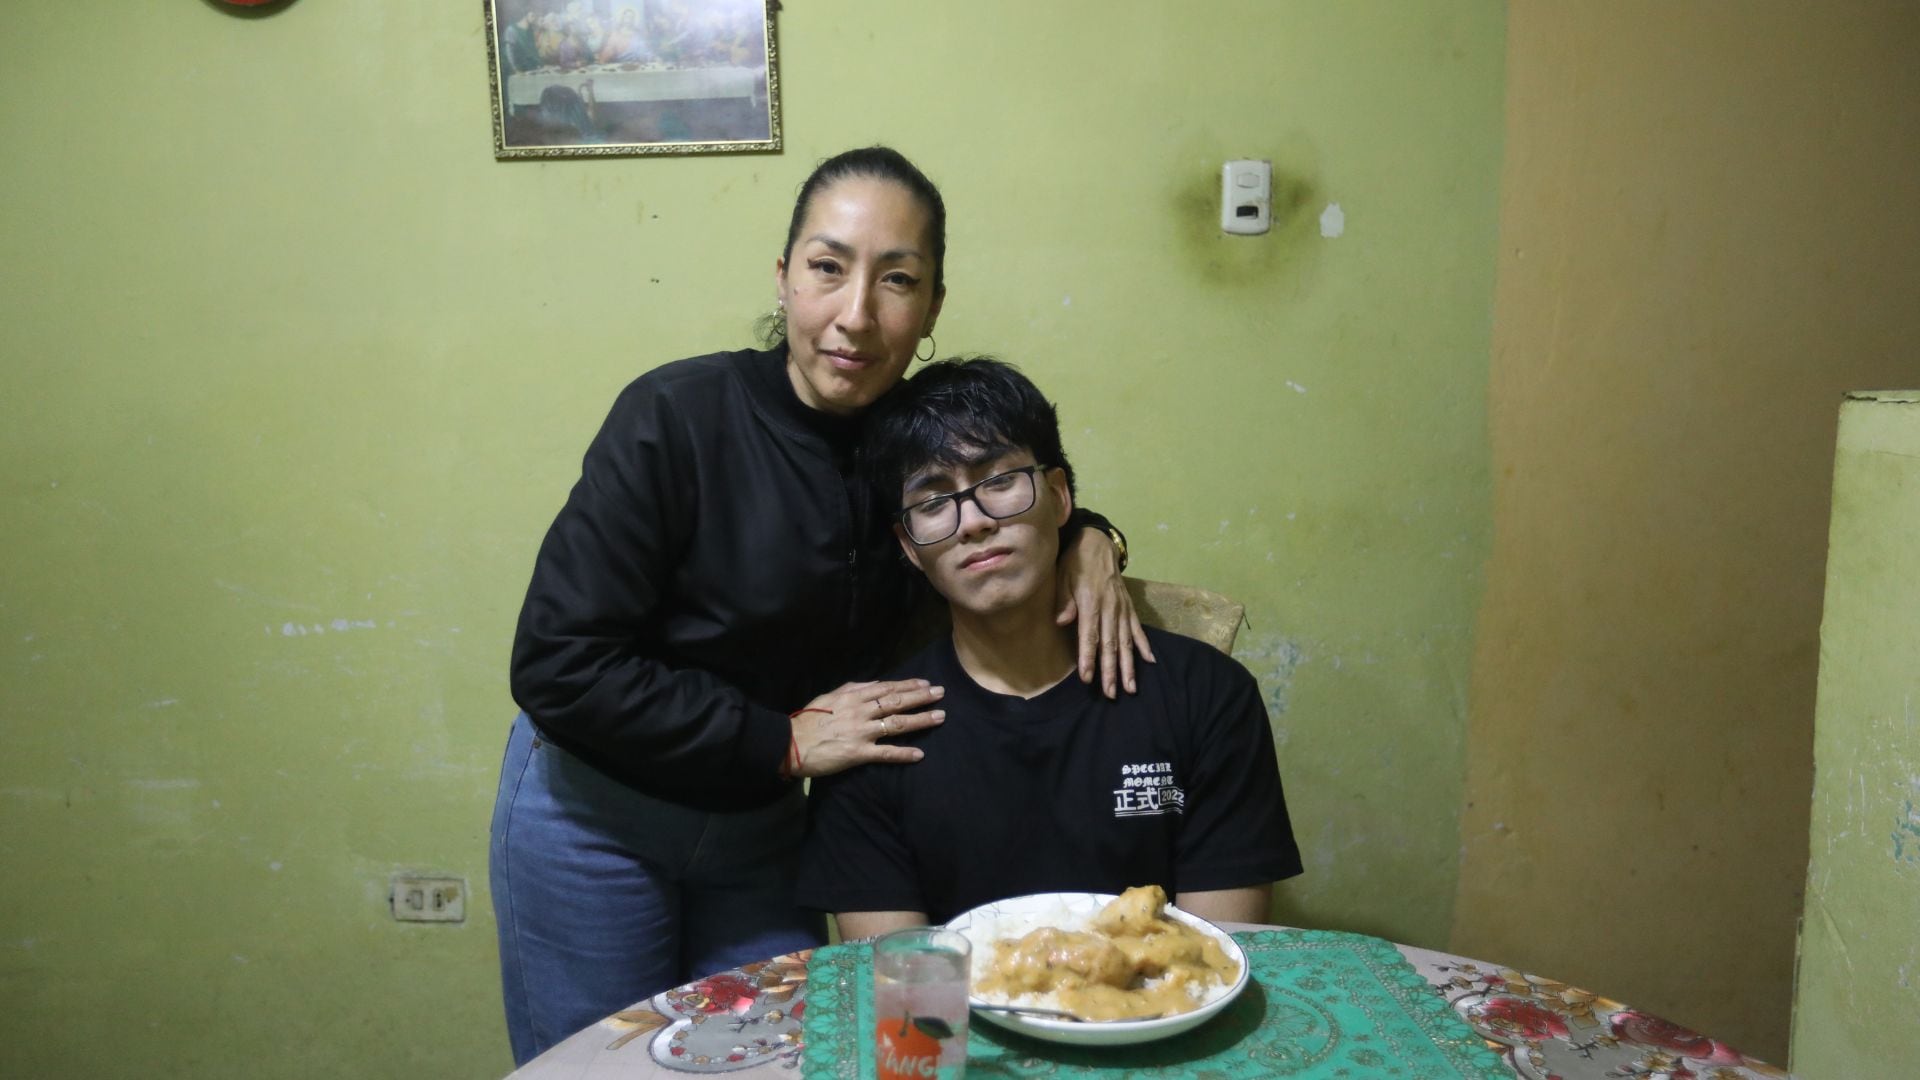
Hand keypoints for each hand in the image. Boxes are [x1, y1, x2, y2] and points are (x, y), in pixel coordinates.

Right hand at [790, 679, 944, 778]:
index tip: (926, 683)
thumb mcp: (830, 696)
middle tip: (942, 694)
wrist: (791, 743)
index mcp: (853, 696)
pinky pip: (885, 753)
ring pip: (896, 724)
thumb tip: (876, 683)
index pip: (887, 688)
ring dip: (920, 720)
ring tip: (940, 717)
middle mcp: (860, 711)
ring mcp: (861, 732)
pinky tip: (919, 754)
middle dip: (921, 697)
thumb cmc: (809, 719)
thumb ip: (853, 688)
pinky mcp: (858, 753)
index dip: (908, 685)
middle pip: (897, 702)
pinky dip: (903, 753)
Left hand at [1054, 528, 1154, 697]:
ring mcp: (1122, 609)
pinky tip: (1150, 662)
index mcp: (1091, 603)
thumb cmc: (1075, 562)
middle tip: (1111, 693)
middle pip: (1111, 645)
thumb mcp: (1063, 576)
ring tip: (1130, 687)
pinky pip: (1138, 629)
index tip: (1087, 678)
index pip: (1090, 636)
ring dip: (1128, 666)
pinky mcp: (1129, 607)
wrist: (1097, 543)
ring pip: (1126, 642)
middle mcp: (1110, 609)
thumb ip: (1064, 600)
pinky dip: (1144, 646)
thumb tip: (1062, 621)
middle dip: (1111, 671)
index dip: (1088, 657)